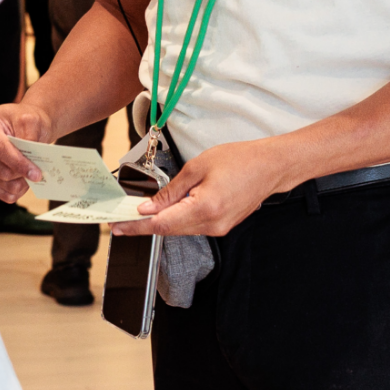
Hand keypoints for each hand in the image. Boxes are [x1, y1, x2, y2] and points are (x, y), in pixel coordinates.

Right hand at [0, 103, 52, 203]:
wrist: (22, 125)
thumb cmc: (24, 120)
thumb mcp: (31, 120)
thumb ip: (30, 138)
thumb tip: (31, 164)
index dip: (17, 162)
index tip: (36, 173)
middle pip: (0, 169)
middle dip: (22, 174)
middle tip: (39, 173)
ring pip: (1, 182)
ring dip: (20, 182)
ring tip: (32, 174)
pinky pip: (0, 193)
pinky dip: (16, 191)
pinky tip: (24, 181)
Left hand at [110, 138, 294, 237]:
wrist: (271, 166)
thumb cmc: (240, 160)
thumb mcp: (197, 167)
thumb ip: (170, 191)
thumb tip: (149, 206)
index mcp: (204, 208)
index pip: (161, 224)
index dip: (136, 226)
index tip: (118, 226)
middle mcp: (212, 224)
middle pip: (169, 230)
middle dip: (144, 224)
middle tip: (122, 218)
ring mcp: (219, 228)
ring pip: (181, 229)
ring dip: (160, 221)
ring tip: (142, 211)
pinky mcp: (223, 226)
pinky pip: (193, 226)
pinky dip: (177, 219)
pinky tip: (168, 210)